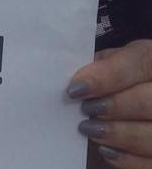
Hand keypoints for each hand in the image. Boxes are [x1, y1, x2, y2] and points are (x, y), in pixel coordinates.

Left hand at [69, 40, 151, 167]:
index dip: (107, 76)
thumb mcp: (115, 62)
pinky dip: (125, 158)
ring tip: (90, 129)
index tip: (77, 89)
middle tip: (86, 110)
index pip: (141, 63)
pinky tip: (106, 149)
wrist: (130, 99)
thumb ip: (102, 65)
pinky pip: (149, 162)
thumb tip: (80, 80)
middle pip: (148, 102)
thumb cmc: (121, 77)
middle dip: (113, 107)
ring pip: (151, 135)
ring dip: (116, 133)